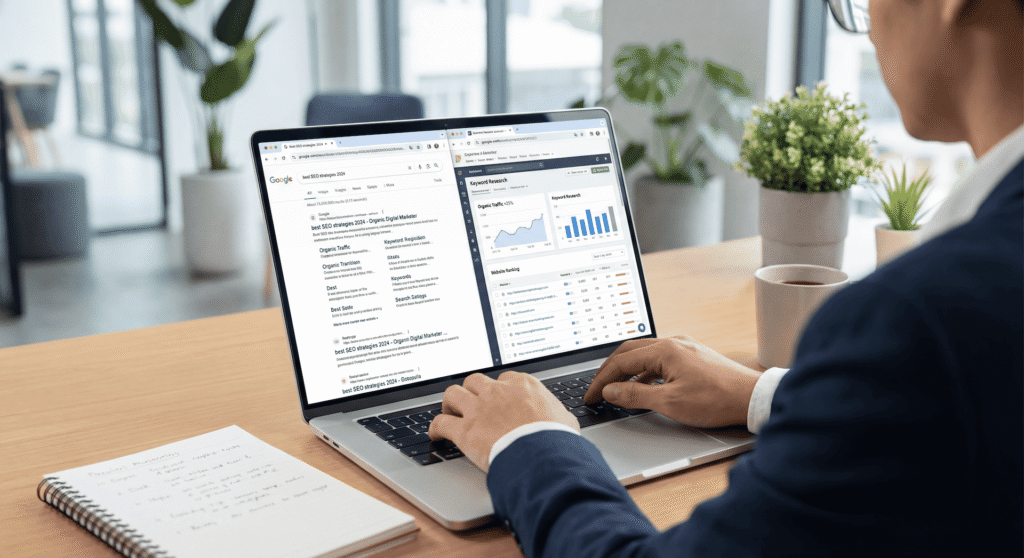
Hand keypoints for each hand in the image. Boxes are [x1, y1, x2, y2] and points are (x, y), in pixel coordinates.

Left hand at [429, 371, 579, 472]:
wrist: (541, 454)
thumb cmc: (556, 438)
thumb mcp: (564, 419)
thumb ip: (556, 414)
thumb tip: (561, 420)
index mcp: (522, 385)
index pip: (504, 378)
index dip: (499, 389)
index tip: (498, 398)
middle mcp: (497, 392)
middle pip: (474, 381)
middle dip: (471, 391)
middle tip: (471, 402)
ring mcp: (478, 409)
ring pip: (452, 394)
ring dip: (449, 403)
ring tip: (449, 412)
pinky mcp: (464, 430)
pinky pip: (441, 423)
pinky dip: (436, 428)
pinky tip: (436, 434)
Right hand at [583, 335, 759, 428]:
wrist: (752, 398)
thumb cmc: (716, 399)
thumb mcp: (669, 402)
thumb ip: (635, 395)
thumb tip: (611, 392)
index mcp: (664, 350)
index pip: (621, 361)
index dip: (602, 380)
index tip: (591, 395)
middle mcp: (673, 342)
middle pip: (629, 352)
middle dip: (609, 371)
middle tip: (597, 389)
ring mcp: (684, 347)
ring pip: (645, 355)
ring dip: (627, 371)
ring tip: (616, 390)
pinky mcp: (693, 356)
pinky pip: (659, 360)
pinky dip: (645, 373)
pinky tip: (643, 388)